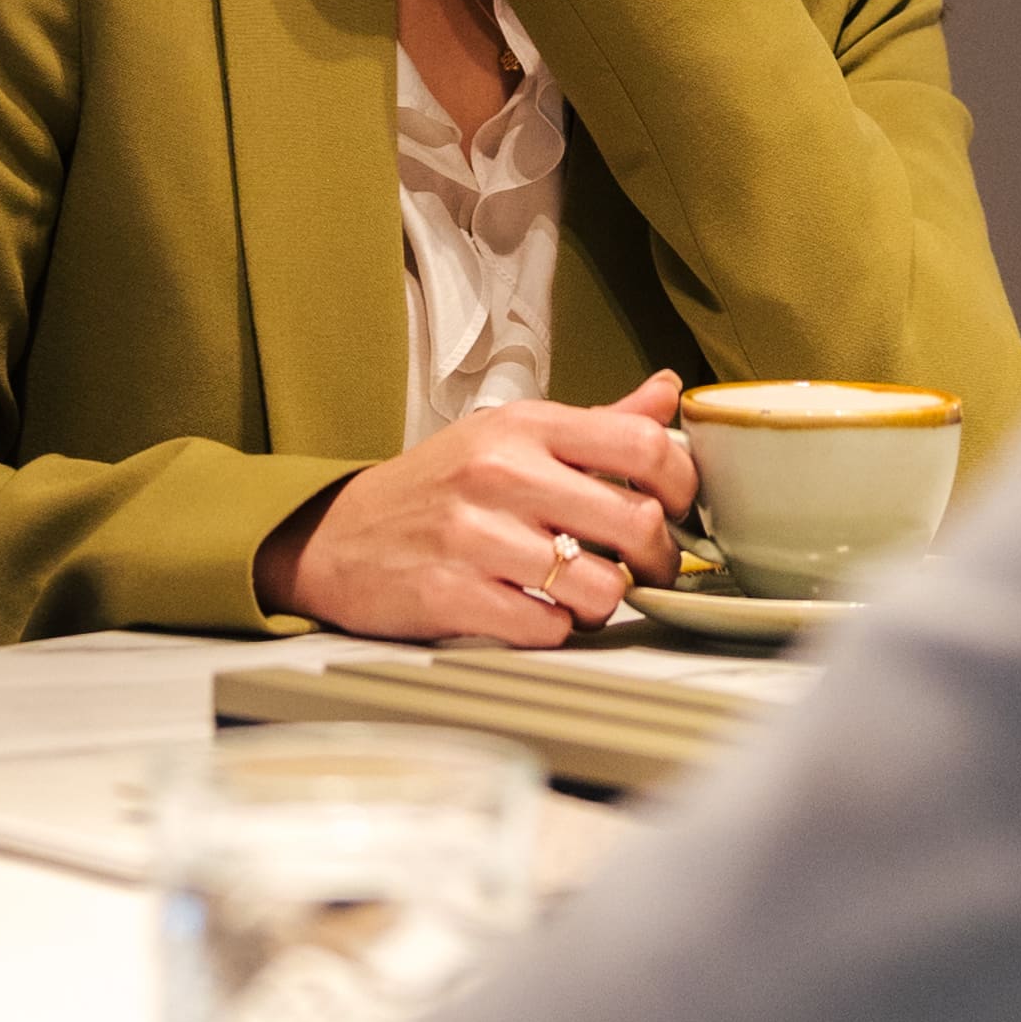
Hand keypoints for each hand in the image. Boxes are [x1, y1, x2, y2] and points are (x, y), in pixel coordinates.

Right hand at [259, 373, 697, 638]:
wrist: (336, 536)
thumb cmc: (438, 488)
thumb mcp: (510, 436)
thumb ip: (597, 423)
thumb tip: (669, 391)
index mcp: (526, 427)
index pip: (644, 442)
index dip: (684, 484)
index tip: (678, 508)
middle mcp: (501, 472)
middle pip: (636, 521)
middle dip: (658, 558)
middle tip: (647, 567)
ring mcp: (474, 535)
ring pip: (598, 586)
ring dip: (604, 602)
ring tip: (583, 594)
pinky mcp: (449, 594)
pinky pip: (547, 630)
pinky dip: (554, 631)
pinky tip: (536, 613)